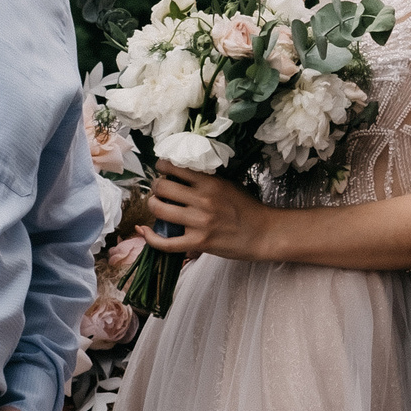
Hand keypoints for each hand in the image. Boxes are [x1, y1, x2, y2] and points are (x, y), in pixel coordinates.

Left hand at [142, 166, 270, 260]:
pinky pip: (165, 242)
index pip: (174, 168)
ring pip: (159, 210)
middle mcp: (203, 200)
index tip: (161, 170)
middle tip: (159, 190)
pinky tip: (147, 231)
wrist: (263, 233)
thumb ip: (206, 180)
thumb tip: (180, 175)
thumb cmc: (247, 208)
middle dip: (156, 187)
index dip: (161, 167)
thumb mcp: (229, 184)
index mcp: (210, 183)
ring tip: (158, 206)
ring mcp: (199, 223)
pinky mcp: (198, 243)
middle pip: (162, 187)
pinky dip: (151, 237)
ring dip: (153, 206)